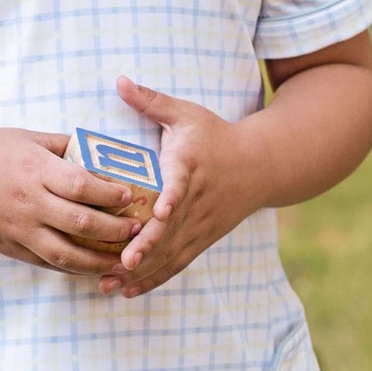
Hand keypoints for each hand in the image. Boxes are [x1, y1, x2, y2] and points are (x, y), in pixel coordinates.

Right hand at [0, 127, 143, 274]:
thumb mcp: (25, 137)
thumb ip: (62, 146)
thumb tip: (99, 151)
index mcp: (35, 169)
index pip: (81, 185)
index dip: (110, 194)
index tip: (132, 196)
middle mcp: (28, 201)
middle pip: (80, 222)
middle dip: (114, 230)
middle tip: (138, 230)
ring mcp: (17, 228)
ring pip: (65, 253)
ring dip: (98, 260)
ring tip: (122, 260)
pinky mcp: (8, 246)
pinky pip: (45, 262)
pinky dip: (71, 268)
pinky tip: (90, 268)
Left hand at [97, 78, 264, 298]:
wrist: (261, 166)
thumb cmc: (216, 136)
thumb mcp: (187, 113)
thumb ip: (151, 101)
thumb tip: (118, 79)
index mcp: (191, 166)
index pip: (181, 184)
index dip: (171, 197)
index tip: (159, 210)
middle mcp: (197, 201)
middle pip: (172, 228)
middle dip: (148, 247)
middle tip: (122, 262)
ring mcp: (201, 224)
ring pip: (172, 252)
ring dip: (143, 270)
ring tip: (110, 284)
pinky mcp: (201, 239)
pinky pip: (176, 263)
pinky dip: (153, 278)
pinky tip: (127, 290)